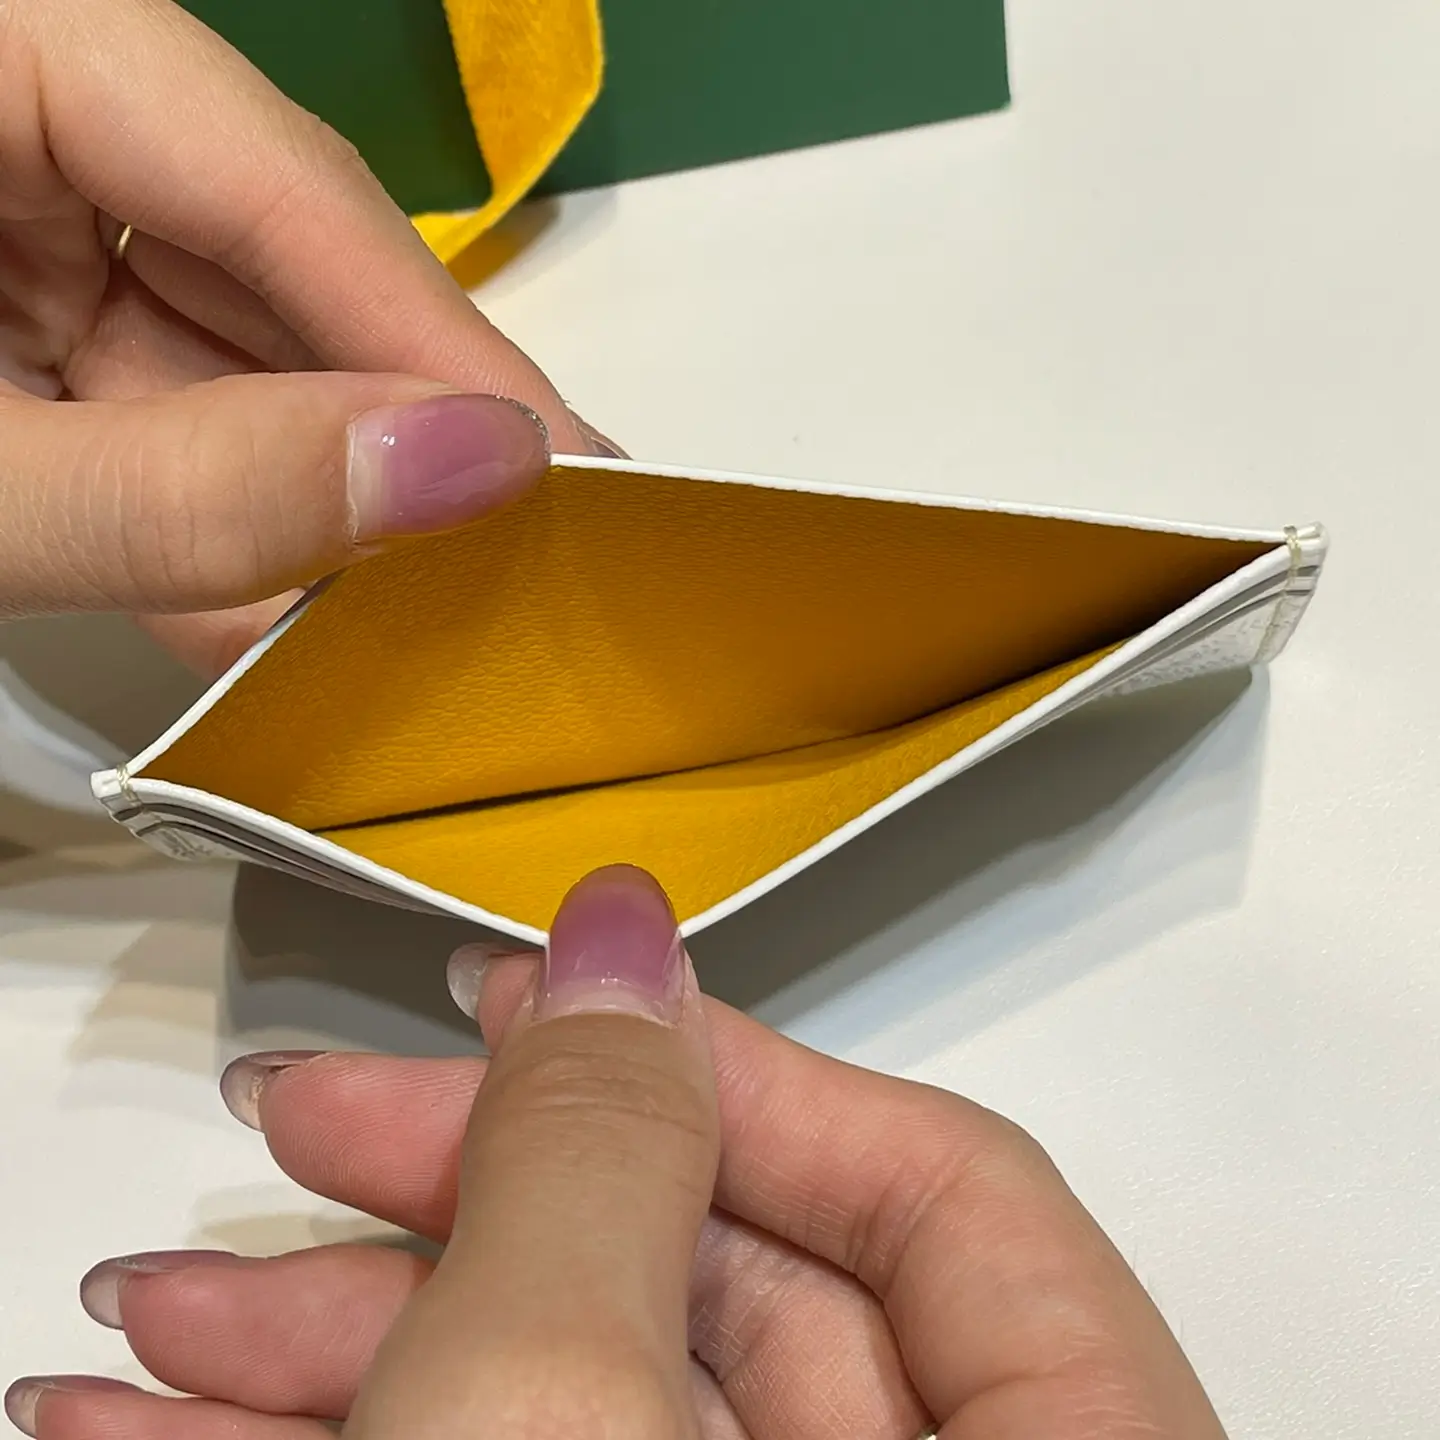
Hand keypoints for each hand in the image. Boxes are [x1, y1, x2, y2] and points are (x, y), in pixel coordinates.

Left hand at [1, 0, 599, 673]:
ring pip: (238, 326)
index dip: (433, 336)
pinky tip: (288, 599)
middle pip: (279, 248)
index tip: (561, 470)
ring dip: (316, 484)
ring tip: (419, 601)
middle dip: (388, 423)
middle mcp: (35, 96)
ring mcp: (29, 192)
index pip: (277, 175)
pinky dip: (223, 497)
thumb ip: (194, 490)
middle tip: (524, 547)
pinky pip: (169, 376)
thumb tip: (464, 469)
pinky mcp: (34, 286)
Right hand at [7, 867, 1228, 1438]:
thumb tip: (615, 937)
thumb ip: (613, 1163)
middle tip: (274, 1136)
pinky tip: (172, 1439)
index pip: (929, 1178)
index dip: (710, 1067)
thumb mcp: (590, 1413)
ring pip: (576, 1406)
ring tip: (146, 1329)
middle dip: (455, 1204)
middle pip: (709, 1291)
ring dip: (346, 1352)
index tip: (511, 1003)